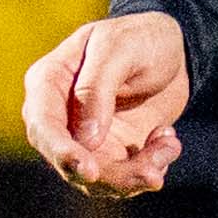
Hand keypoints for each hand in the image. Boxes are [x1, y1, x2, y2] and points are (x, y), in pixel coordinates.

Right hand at [27, 11, 191, 196]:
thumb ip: (97, 89)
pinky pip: (124, 178)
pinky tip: (168, 139)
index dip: (62, 152)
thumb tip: (86, 140)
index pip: (43, 125)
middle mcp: (60, 116)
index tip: (89, 171)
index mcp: (49, 82)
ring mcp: (84, 138)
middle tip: (152, 174)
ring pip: (98, 179)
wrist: (174, 51)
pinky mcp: (112, 153)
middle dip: (111, 175)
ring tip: (169, 145)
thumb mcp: (119, 49)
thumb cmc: (141, 38)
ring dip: (137, 174)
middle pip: (69, 162)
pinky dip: (152, 167)